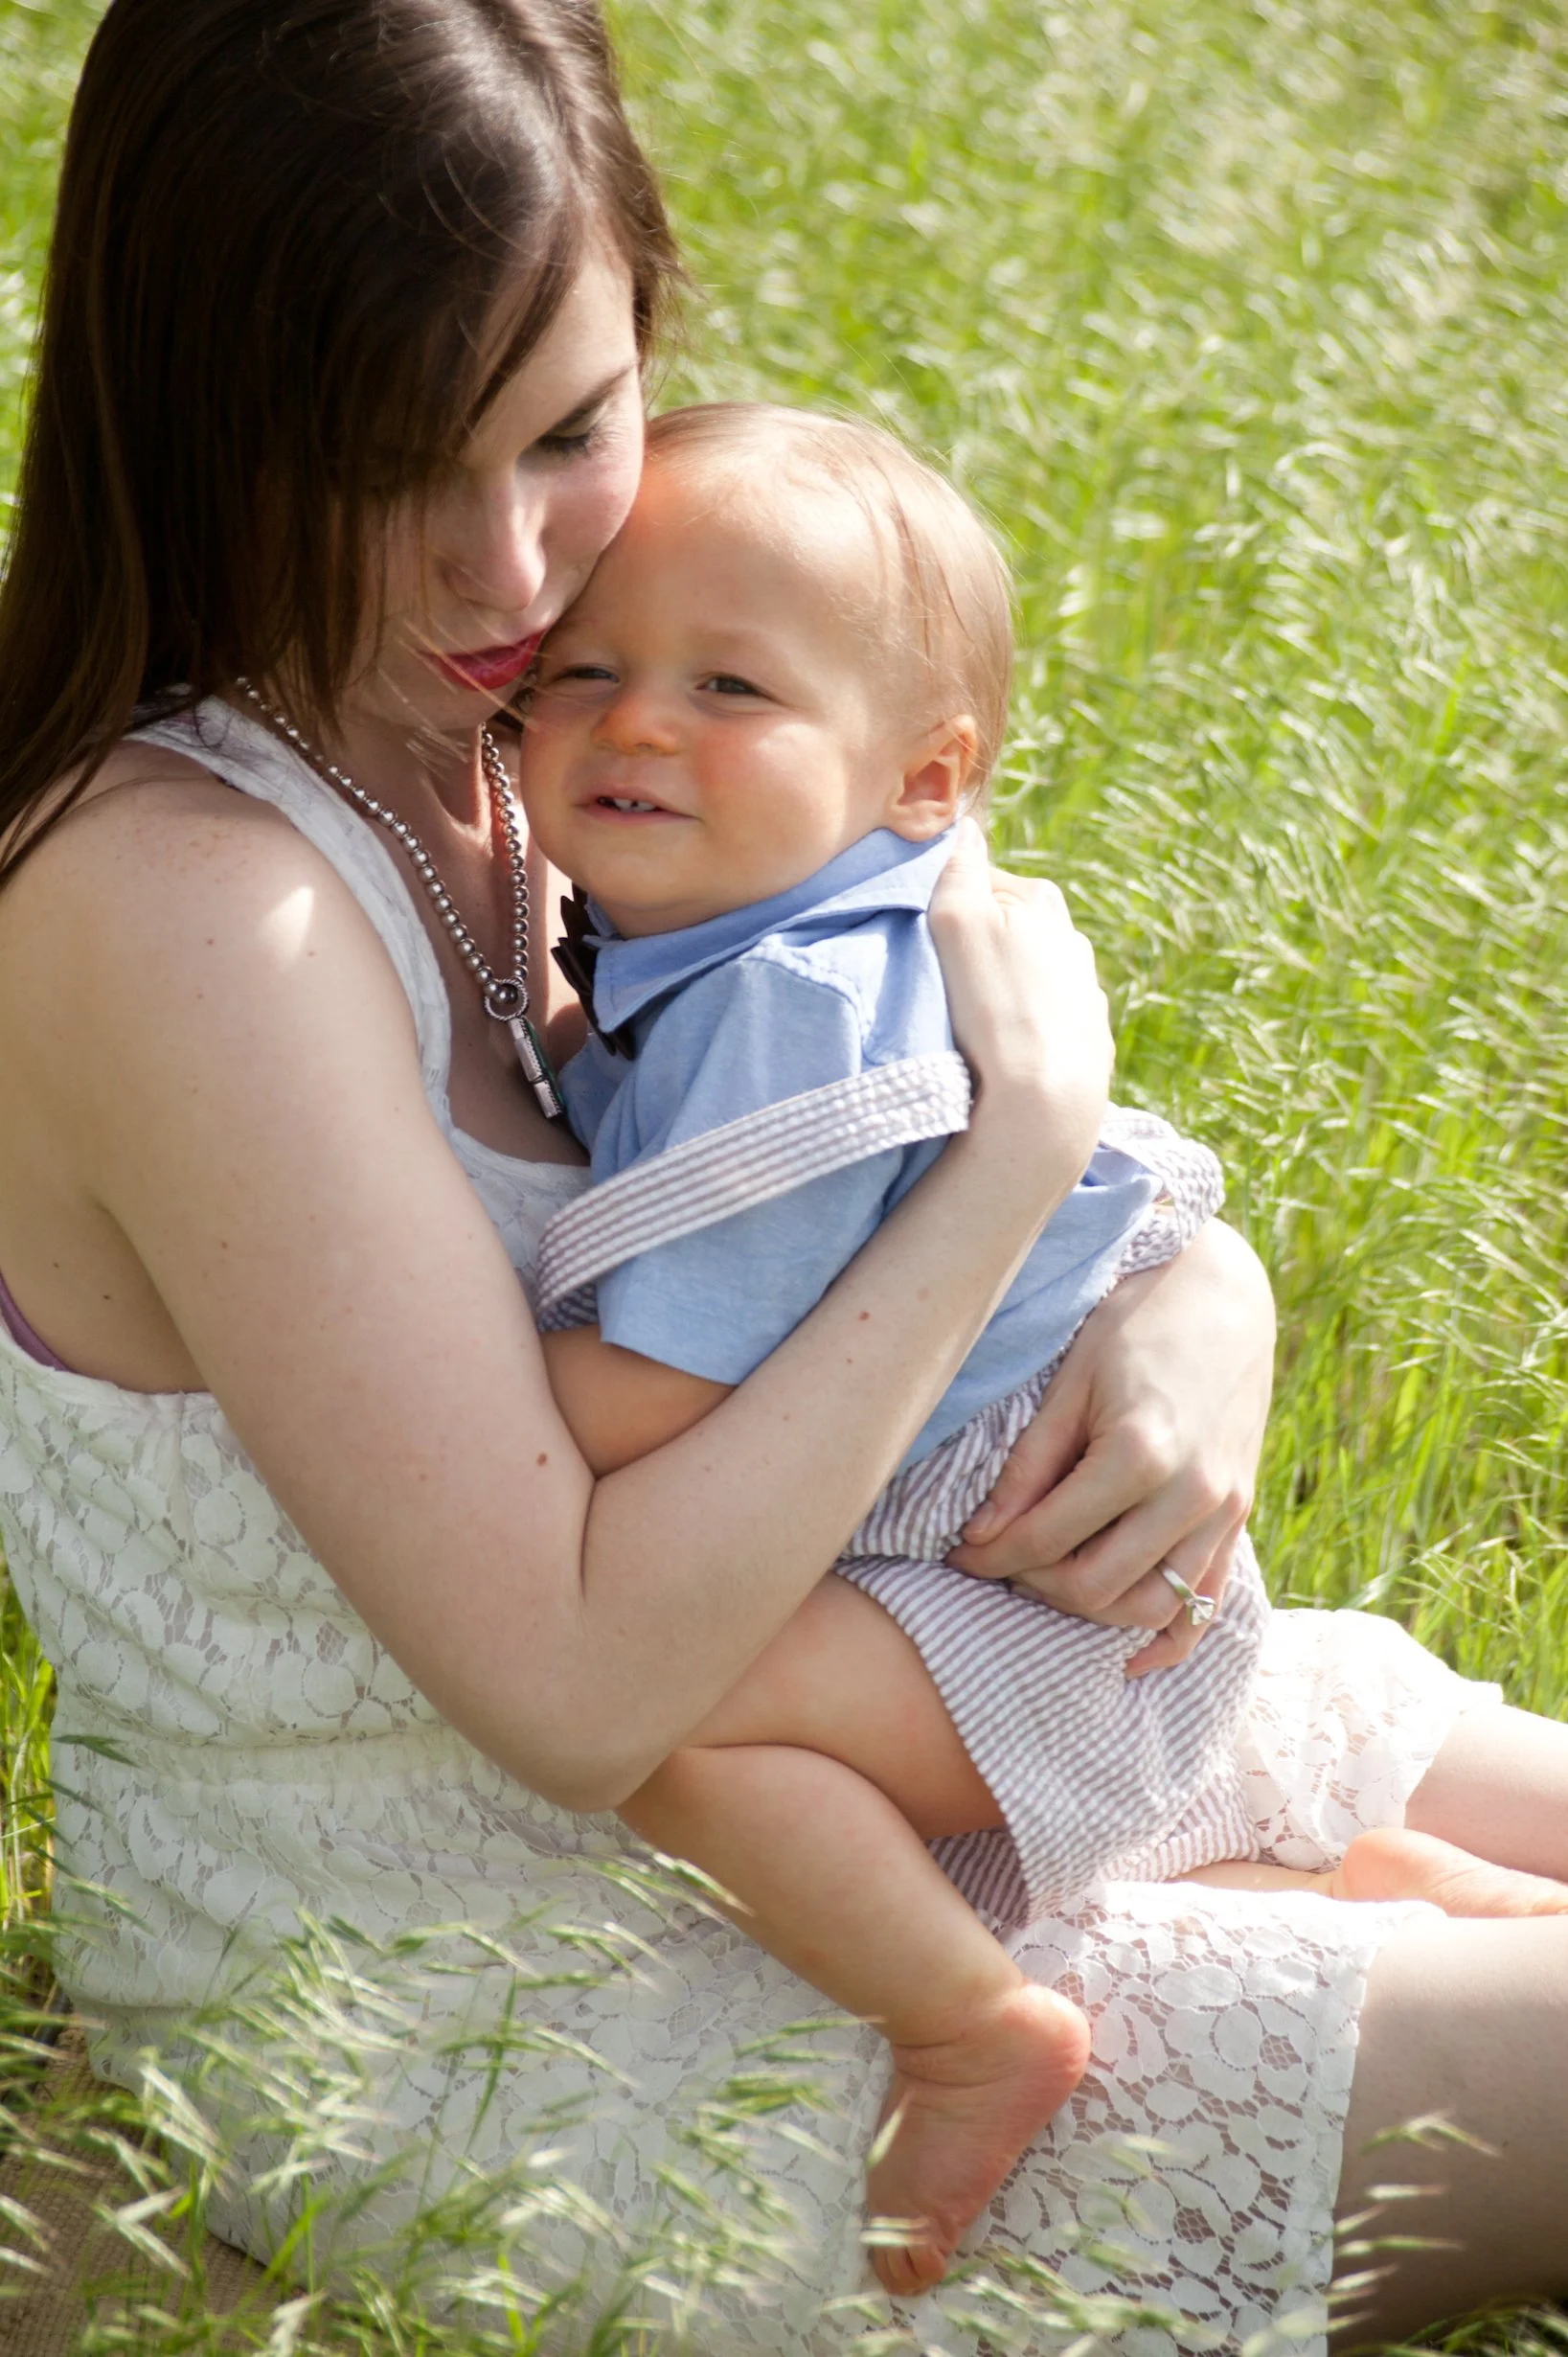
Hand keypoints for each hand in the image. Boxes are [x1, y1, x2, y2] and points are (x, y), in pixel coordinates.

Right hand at [928, 821, 1111, 1171]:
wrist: (1047, 1103)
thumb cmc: (995, 1009)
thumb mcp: (958, 922)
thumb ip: (957, 868)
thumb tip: (962, 824)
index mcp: (1042, 901)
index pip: (979, 881)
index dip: (942, 905)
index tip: (920, 939)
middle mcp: (1073, 939)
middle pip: (1006, 928)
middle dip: (975, 945)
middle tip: (941, 983)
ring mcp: (1084, 992)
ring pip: (1025, 974)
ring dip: (999, 987)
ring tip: (970, 1023)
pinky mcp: (1088, 1039)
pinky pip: (1042, 1018)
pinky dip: (1021, 1025)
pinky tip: (1001, 1050)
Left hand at [948, 1221, 1274, 1669]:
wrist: (1226, 1296)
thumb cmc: (1136, 1322)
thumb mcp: (1070, 1382)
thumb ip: (1029, 1465)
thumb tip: (980, 1534)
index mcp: (1141, 1453)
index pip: (1047, 1539)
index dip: (991, 1556)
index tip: (957, 1552)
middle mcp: (1191, 1494)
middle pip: (1095, 1587)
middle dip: (1032, 1586)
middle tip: (995, 1562)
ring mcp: (1224, 1512)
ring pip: (1150, 1608)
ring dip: (1090, 1613)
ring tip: (1045, 1582)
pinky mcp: (1240, 1518)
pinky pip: (1206, 1606)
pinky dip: (1165, 1640)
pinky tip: (1124, 1656)